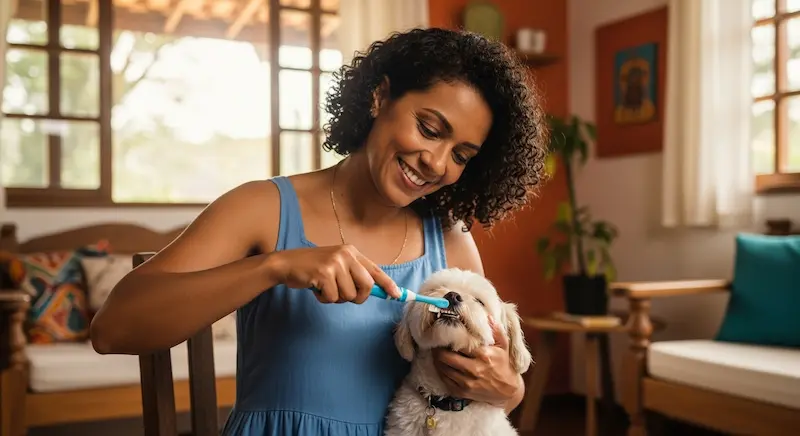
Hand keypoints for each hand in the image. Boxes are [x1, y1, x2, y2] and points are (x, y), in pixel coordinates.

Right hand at [266, 245, 400, 303]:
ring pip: (348, 295)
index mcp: (352, 252)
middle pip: (366, 286)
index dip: (388, 284)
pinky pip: (332, 297)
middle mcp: (346, 255)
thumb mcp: (337, 265)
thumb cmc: (314, 269)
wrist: (287, 264)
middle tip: (345, 296)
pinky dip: (324, 299)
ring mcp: (335, 263)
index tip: (398, 295)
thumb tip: (376, 291)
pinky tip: (316, 289)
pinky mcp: (324, 273)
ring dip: (336, 298)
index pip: (375, 270)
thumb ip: (354, 275)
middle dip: (358, 297)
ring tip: (324, 288)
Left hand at [432, 316, 519, 406]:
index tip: (445, 334)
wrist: (507, 391)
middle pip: (446, 357)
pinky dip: (440, 371)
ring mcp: (467, 382)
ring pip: (443, 368)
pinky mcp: (462, 392)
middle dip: (438, 349)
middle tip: (436, 344)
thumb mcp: (504, 346)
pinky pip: (445, 380)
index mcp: (484, 355)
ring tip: (436, 353)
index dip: (449, 339)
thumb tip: (487, 317)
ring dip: (437, 360)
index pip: (459, 344)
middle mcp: (474, 369)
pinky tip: (441, 365)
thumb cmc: (503, 365)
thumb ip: (496, 330)